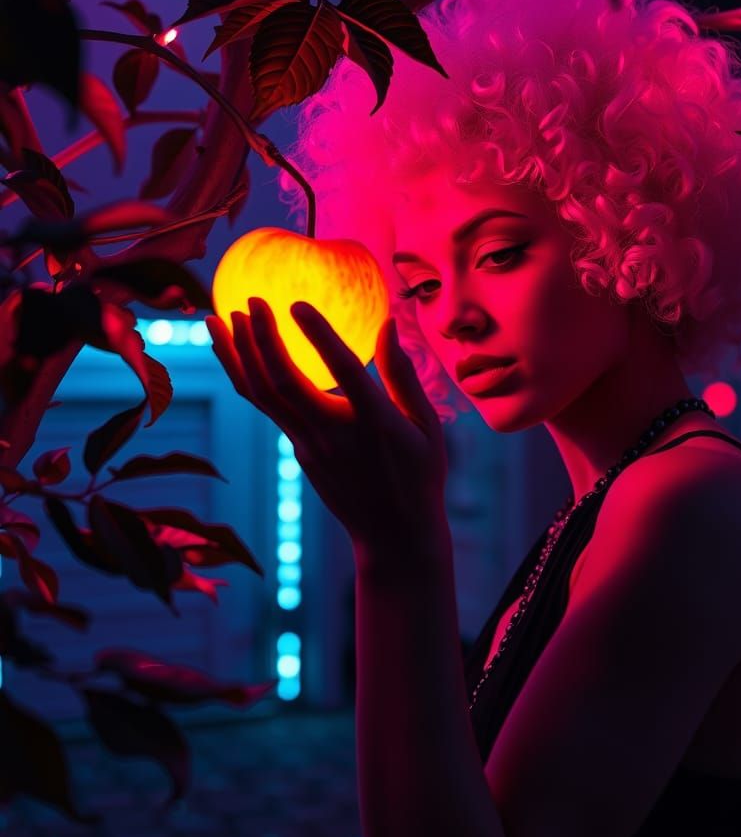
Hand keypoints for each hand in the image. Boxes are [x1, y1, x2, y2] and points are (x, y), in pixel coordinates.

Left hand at [205, 297, 447, 553]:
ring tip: (218, 319)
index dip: (319, 337)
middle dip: (261, 338)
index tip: (297, 305)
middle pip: (284, 382)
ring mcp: (310, 445)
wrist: (394, 535)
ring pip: (262, 396)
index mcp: (375, 422)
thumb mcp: (426, 425)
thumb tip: (389, 323)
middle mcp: (334, 433)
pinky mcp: (300, 452)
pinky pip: (266, 407)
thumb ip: (404, 374)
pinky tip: (237, 353)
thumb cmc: (419, 475)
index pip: (344, 372)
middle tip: (249, 301)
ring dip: (237, 356)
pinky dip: (246, 376)